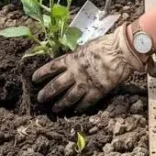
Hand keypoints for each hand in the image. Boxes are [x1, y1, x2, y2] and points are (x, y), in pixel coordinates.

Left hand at [32, 25, 146, 112]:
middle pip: (56, 85)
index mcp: (71, 59)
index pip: (51, 68)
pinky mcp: (97, 91)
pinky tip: (76, 110)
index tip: (34, 79)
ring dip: (60, 104)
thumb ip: (77, 56)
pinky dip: (80, 107)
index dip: (41, 74)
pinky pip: (86, 102)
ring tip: (55, 109)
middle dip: (46, 93)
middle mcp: (74, 72)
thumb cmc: (105, 45)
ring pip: (68, 97)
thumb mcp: (86, 47)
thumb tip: (71, 60)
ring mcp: (85, 83)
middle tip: (40, 99)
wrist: (120, 52)